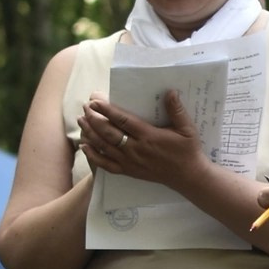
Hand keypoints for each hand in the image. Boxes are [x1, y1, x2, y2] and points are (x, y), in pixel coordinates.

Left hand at [78, 90, 203, 192]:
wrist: (187, 177)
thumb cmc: (187, 150)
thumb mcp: (187, 129)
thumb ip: (177, 110)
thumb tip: (170, 92)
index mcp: (149, 136)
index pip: (123, 120)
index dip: (107, 110)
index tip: (95, 101)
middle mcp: (136, 149)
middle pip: (108, 133)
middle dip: (94, 119)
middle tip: (85, 107)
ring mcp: (130, 162)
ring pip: (104, 147)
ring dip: (90, 133)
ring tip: (81, 121)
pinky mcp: (129, 171)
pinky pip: (106, 165)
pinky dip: (93, 156)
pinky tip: (84, 146)